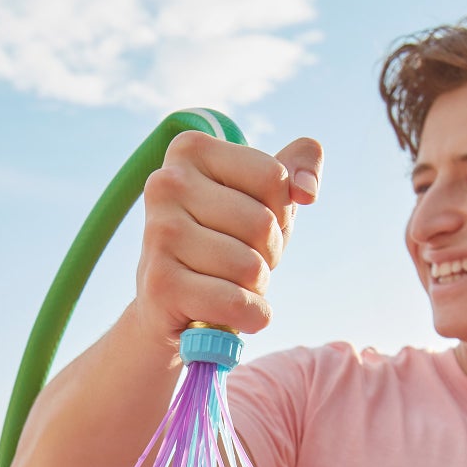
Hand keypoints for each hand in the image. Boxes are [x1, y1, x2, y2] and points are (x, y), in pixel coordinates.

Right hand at [134, 131, 322, 344]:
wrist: (168, 306)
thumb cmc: (221, 244)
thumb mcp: (262, 197)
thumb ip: (297, 166)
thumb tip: (307, 190)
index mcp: (190, 150)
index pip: (274, 178)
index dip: (280, 214)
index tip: (251, 228)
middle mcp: (166, 183)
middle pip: (262, 224)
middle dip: (267, 255)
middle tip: (240, 265)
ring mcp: (159, 233)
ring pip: (250, 267)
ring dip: (255, 288)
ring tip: (228, 286)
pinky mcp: (159, 283)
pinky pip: (234, 302)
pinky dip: (249, 317)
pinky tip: (232, 316)